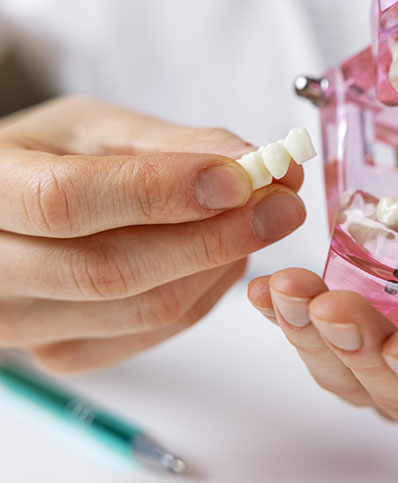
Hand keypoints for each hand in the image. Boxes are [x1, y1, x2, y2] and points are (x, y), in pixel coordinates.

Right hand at [0, 96, 305, 371]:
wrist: (4, 213)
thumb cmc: (43, 159)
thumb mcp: (93, 129)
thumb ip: (173, 145)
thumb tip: (255, 162)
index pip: (67, 201)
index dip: (163, 192)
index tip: (242, 178)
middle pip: (112, 270)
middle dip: (216, 237)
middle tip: (285, 205)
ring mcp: (23, 325)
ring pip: (145, 308)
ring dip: (220, 264)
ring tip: (259, 221)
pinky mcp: (63, 353)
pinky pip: (155, 330)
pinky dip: (206, 291)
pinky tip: (224, 256)